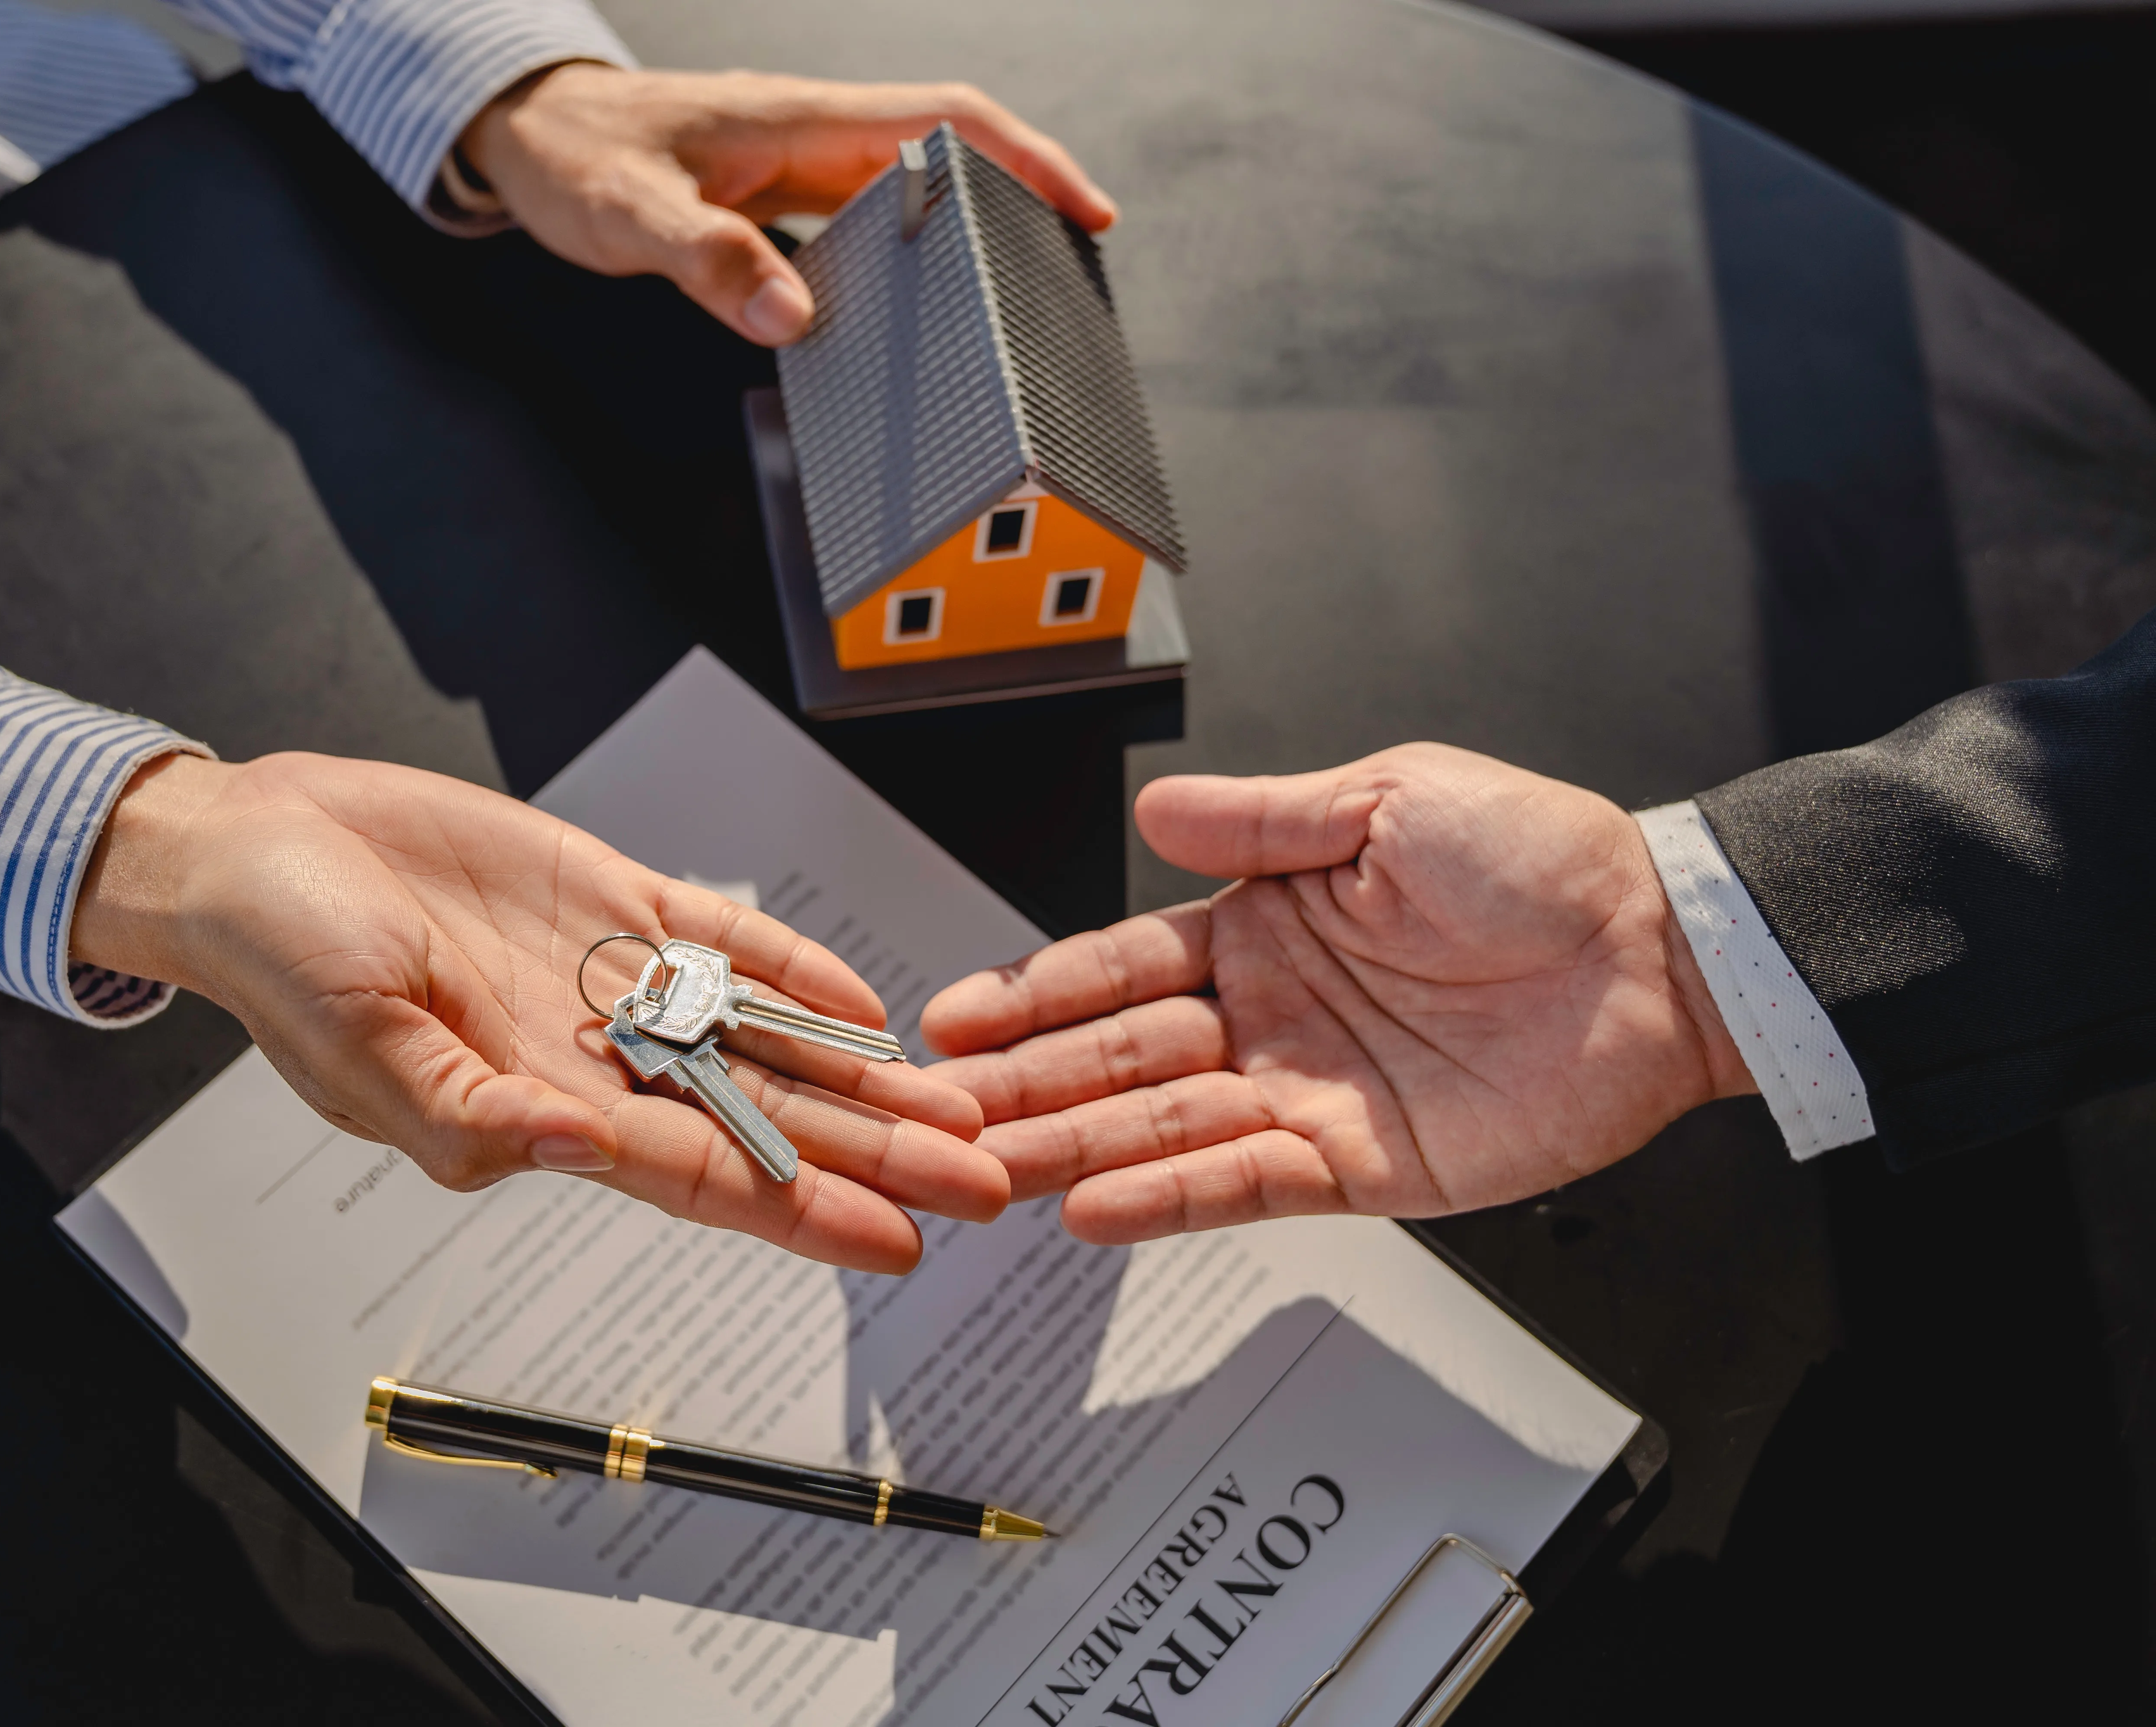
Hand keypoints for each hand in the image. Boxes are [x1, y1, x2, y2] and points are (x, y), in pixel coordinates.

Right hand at [71, 752, 1002, 1272]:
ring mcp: (610, 980)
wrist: (261, 846)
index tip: (902, 1242)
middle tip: (982, 1178)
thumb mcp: (362, 1053)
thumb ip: (476, 1117)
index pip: (707, 1178)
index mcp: (543, 1113)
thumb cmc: (283, 959)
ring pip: (763, 1037)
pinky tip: (860, 997)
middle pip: (765, 1118)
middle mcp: (597, 1058)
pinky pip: (719, 941)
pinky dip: (790, 966)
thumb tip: (581, 1147)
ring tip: (956, 1104)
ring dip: (858, 1073)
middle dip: (875, 1153)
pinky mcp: (607, 899)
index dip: (807, 1211)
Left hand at [461, 65, 1116, 344]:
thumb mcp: (629, 213)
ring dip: (975, 223)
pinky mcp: (779, 193)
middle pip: (952, 148)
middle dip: (1026, 194)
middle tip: (1078, 260)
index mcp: (798, 119)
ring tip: (1022, 286)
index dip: (1026, 158)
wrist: (523, 129)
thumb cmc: (572, 156)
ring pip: (916, 181)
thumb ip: (710, 261)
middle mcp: (812, 132)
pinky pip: (869, 212)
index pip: (945, 118)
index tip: (1084, 206)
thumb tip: (793, 318)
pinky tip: (920, 296)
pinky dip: (912, 246)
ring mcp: (799, 161)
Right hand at [918, 744, 1754, 1242]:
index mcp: (1266, 922)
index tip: (955, 1016)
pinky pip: (1245, 1181)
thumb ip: (1262, 822)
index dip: (1036, 991)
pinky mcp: (1362, 1163)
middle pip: (1122, 1056)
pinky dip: (1167, 1196)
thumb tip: (1156, 812)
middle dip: (1026, 1084)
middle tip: (937, 1112)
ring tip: (984, 1169)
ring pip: (1163, 1126)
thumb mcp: (1387, 799)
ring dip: (1071, 1148)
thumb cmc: (1544, 858)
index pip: (1121, 965)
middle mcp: (1273, 1013)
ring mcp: (1309, 1091)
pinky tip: (1092, 1208)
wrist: (1663, 950)